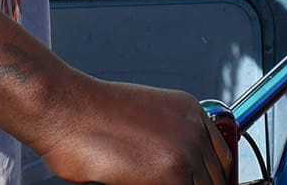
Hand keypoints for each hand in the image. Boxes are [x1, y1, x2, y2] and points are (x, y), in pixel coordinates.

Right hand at [29, 75, 234, 184]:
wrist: (65, 108)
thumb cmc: (90, 115)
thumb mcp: (143, 117)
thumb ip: (168, 140)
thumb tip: (179, 170)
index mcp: (190, 111)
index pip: (221, 159)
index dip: (210, 179)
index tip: (197, 183)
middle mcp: (194, 129)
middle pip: (214, 180)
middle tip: (160, 182)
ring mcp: (186, 152)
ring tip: (143, 180)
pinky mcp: (171, 175)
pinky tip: (133, 182)